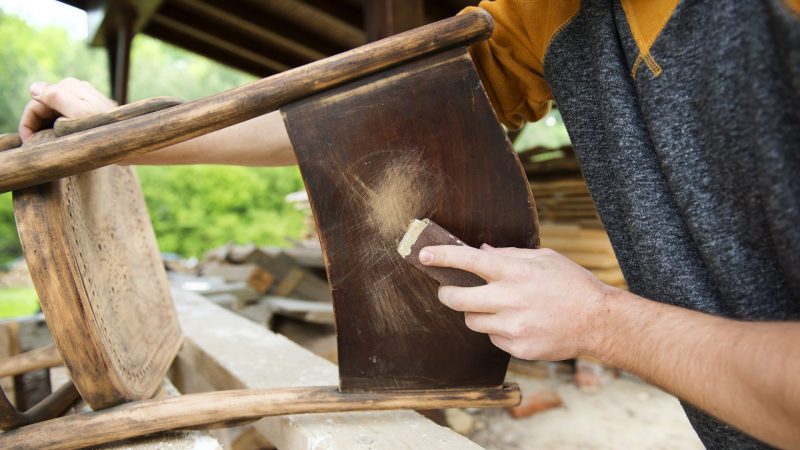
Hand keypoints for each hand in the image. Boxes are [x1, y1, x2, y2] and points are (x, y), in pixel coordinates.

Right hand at [18, 78, 115, 140]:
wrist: (133, 138)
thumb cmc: (105, 128)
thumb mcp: (77, 114)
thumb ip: (55, 98)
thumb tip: (34, 88)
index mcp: (67, 86)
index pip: (35, 102)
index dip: (28, 123)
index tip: (30, 144)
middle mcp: (73, 88)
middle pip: (43, 106)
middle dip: (37, 126)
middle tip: (39, 148)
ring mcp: (81, 98)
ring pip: (53, 113)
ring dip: (48, 129)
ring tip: (51, 146)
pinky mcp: (88, 109)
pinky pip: (65, 117)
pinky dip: (59, 129)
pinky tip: (63, 141)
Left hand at [419, 244, 614, 360]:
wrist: (599, 321)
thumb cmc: (572, 284)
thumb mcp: (543, 258)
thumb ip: (508, 255)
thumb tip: (480, 251)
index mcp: (514, 272)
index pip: (467, 261)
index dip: (441, 257)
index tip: (423, 255)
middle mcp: (509, 299)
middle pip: (456, 299)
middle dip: (446, 294)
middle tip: (448, 291)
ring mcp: (512, 326)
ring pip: (472, 321)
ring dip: (476, 313)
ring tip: (497, 307)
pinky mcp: (517, 347)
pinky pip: (493, 338)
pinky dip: (498, 329)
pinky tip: (518, 323)